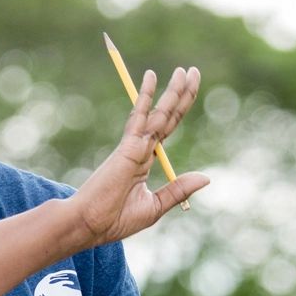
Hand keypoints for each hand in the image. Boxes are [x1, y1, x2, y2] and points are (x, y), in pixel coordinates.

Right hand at [68, 66, 207, 246]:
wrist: (89, 225)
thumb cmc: (115, 219)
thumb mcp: (155, 205)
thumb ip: (178, 188)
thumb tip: (206, 177)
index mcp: (145, 159)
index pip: (168, 126)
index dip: (181, 106)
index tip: (191, 88)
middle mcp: (140, 148)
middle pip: (167, 115)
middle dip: (182, 93)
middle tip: (193, 70)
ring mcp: (134, 146)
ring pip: (159, 114)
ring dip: (173, 92)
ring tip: (184, 71)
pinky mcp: (127, 147)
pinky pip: (140, 117)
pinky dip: (146, 96)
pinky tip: (152, 77)